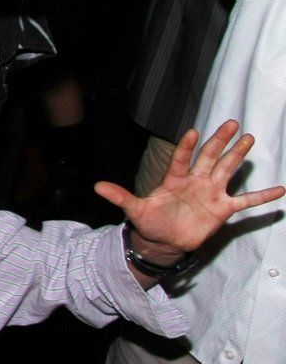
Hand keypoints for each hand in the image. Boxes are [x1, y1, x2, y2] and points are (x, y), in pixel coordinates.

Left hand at [96, 120, 285, 263]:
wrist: (163, 241)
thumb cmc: (150, 222)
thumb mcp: (134, 209)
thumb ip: (120, 196)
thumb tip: (96, 186)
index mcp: (174, 178)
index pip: (181, 158)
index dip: (187, 146)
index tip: (193, 132)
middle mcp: (195, 181)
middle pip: (210, 157)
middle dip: (220, 141)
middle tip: (232, 122)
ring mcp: (211, 193)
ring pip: (227, 170)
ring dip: (238, 156)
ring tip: (249, 138)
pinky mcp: (222, 209)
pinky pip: (246, 202)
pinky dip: (262, 197)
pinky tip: (280, 190)